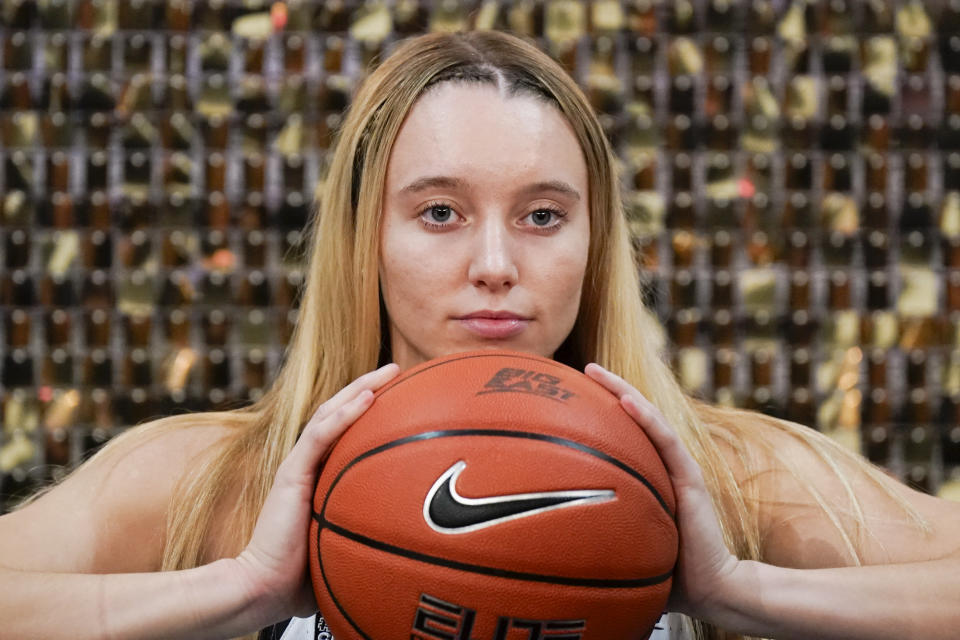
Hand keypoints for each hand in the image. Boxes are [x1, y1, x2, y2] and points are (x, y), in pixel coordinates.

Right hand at [232, 363, 400, 626]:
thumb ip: (368, 532)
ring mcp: (298, 465)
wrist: (264, 587)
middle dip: (369, 386)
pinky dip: (344, 415)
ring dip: (361, 389)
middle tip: (398, 370)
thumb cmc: (302, 573)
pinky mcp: (290, 474)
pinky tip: (367, 399)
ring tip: (389, 372)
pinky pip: (320, 436)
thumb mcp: (344, 542)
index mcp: (318, 473)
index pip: (344, 429)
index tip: (400, 395)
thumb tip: (411, 544)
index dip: (368, 407)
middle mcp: (307, 463)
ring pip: (330, 413)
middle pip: (339, 411)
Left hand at [583, 363, 739, 619]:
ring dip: (621, 391)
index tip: (567, 397)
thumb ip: (594, 538)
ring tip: (595, 371)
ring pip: (647, 419)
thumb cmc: (667, 573)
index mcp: (647, 478)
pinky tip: (625, 400)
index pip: (620, 437)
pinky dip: (646, 417)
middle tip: (579, 370)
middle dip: (606, 390)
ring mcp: (678, 469)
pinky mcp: (691, 479)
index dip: (597, 413)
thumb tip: (544, 547)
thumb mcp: (621, 548)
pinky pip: (666, 441)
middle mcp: (662, 467)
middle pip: (631, 418)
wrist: (711, 589)